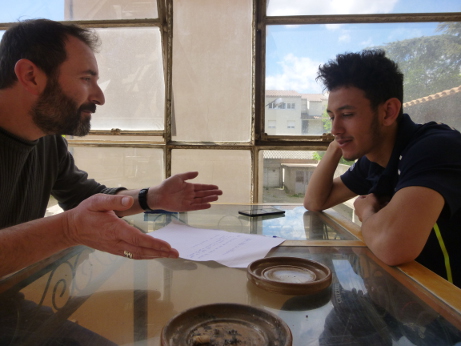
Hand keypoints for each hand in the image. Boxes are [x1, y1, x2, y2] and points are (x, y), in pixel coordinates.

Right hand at [64, 194, 178, 258]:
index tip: (167, 246)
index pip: (138, 239)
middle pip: (141, 250)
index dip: (154, 244)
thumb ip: (114, 201)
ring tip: (170, 255)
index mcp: (114, 229)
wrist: (72, 228)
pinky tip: (154, 254)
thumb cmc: (86, 212)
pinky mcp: (114, 250)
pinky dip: (145, 256)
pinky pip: (132, 255)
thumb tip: (129, 201)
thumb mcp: (97, 201)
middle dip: (160, 253)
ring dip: (155, 256)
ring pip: (138, 255)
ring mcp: (115, 248)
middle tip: (176, 254)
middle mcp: (116, 241)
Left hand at [148, 171, 221, 211]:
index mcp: (189, 186)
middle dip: (212, 193)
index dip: (209, 187)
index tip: (217, 187)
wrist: (159, 194)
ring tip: (217, 198)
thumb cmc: (167, 185)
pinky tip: (209, 205)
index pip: (201, 187)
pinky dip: (202, 206)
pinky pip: (195, 207)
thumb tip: (198, 173)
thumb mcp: (178, 177)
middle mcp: (190, 194)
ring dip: (209, 199)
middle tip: (221, 192)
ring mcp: (188, 201)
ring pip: (201, 200)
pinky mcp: (185, 207)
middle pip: (203, 194)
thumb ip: (188, 175)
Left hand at [353, 193, 382, 222]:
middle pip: (367, 204)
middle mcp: (357, 210)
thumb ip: (372, 194)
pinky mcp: (366, 221)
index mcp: (356, 202)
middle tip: (381, 200)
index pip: (362, 197)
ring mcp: (361, 216)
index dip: (369, 195)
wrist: (372, 219)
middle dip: (375, 201)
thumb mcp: (372, 196)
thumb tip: (375, 195)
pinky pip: (372, 215)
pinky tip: (383, 210)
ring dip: (377, 207)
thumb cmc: (370, 205)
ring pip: (370, 209)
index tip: (375, 196)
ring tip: (384, 205)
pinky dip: (377, 212)